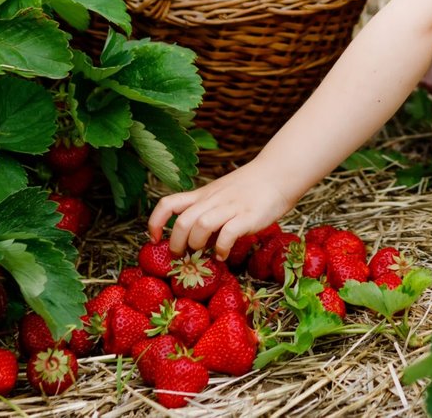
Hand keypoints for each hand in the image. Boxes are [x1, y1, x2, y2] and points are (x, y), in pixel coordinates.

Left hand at [147, 160, 298, 258]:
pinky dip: (221, 249)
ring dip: (197, 245)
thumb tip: (195, 241)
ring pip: (200, 226)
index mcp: (203, 195)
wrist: (278, 174)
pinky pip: (227, 234)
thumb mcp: (221, 195)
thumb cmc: (250, 188)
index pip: (168, 204)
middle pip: (182, 222)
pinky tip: (223, 255)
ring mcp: (230, 208)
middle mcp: (212, 201)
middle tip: (181, 256)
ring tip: (204, 255)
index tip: (154, 239)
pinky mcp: (247, 216)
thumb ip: (207, 214)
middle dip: (176, 244)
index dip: (155, 222)